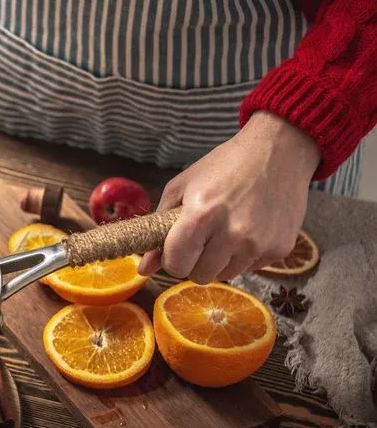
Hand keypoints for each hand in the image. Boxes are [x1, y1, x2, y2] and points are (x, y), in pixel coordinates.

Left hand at [138, 111, 319, 282]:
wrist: (279, 151)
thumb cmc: (224, 166)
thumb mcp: (182, 188)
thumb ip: (159, 229)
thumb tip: (145, 269)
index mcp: (201, 215)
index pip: (176, 265)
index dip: (172, 259)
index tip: (177, 247)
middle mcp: (233, 233)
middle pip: (200, 276)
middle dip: (195, 261)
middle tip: (202, 237)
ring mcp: (259, 243)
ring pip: (225, 275)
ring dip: (220, 260)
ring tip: (226, 230)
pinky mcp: (281, 249)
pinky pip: (251, 268)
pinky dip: (245, 255)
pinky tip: (250, 228)